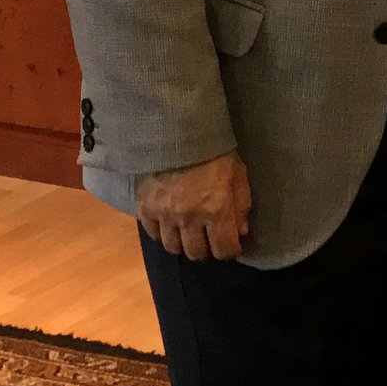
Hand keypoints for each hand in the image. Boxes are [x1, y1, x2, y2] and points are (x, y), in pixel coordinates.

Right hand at [135, 151, 251, 261]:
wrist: (177, 132)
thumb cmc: (214, 152)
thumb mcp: (238, 174)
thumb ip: (241, 205)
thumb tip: (241, 233)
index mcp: (216, 210)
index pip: (224, 249)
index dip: (230, 251)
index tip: (231, 244)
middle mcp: (189, 218)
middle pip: (196, 253)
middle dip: (207, 250)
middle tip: (209, 241)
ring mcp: (164, 215)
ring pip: (173, 248)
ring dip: (183, 244)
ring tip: (189, 234)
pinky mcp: (145, 209)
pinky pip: (153, 234)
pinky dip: (162, 233)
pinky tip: (169, 224)